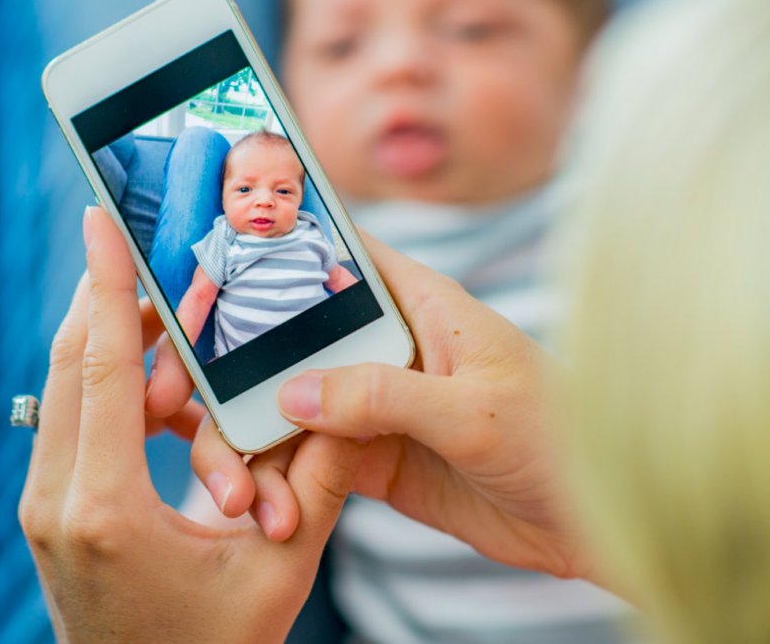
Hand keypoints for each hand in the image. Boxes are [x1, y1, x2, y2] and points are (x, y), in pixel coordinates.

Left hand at [18, 206, 369, 643]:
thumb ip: (316, 483)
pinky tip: (163, 392)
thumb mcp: (280, 572)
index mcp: (105, 506)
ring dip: (112, 346)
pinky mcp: (52, 512)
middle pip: (71, 365)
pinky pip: (72, 423)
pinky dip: (112, 390)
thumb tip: (344, 404)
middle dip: (111, 299)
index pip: (100, 368)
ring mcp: (44, 507)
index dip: (103, 284)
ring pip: (66, 390)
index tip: (97, 218)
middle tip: (154, 253)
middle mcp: (56, 499)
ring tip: (169, 322)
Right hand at [188, 232, 596, 582]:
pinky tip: (256, 502)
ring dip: (250, 440)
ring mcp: (372, 404)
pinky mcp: (368, 458)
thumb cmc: (559, 438)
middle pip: (289, 336)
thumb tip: (292, 393)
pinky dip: (276, 479)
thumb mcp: (473, 410)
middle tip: (178, 393)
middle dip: (232, 363)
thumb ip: (383, 394)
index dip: (274, 247)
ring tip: (235, 489)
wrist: (591, 522)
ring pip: (286, 405)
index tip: (208, 261)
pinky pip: (304, 459)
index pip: (337, 253)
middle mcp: (384, 347)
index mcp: (418, 305)